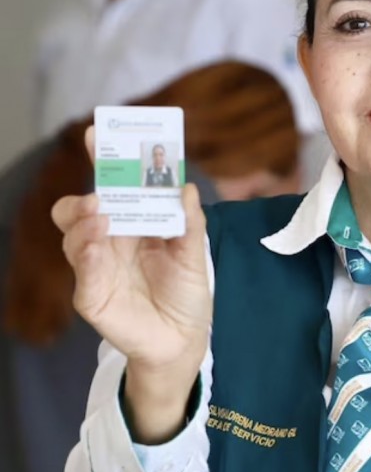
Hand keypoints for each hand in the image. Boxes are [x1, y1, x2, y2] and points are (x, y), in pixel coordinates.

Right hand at [52, 126, 211, 440]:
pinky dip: (86, 251)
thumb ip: (190, 221)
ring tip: (101, 213)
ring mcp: (97, 266)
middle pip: (82, 206)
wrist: (184, 339)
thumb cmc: (186, 292)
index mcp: (133, 223)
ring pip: (74, 233)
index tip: (97, 132)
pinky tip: (97, 241)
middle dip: (87, 191)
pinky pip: (82, 269)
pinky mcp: (91, 293)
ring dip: (85, 219)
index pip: (112, 186)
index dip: (103, 159)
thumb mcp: (194, 252)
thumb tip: (186, 186)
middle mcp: (110, 240)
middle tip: (102, 188)